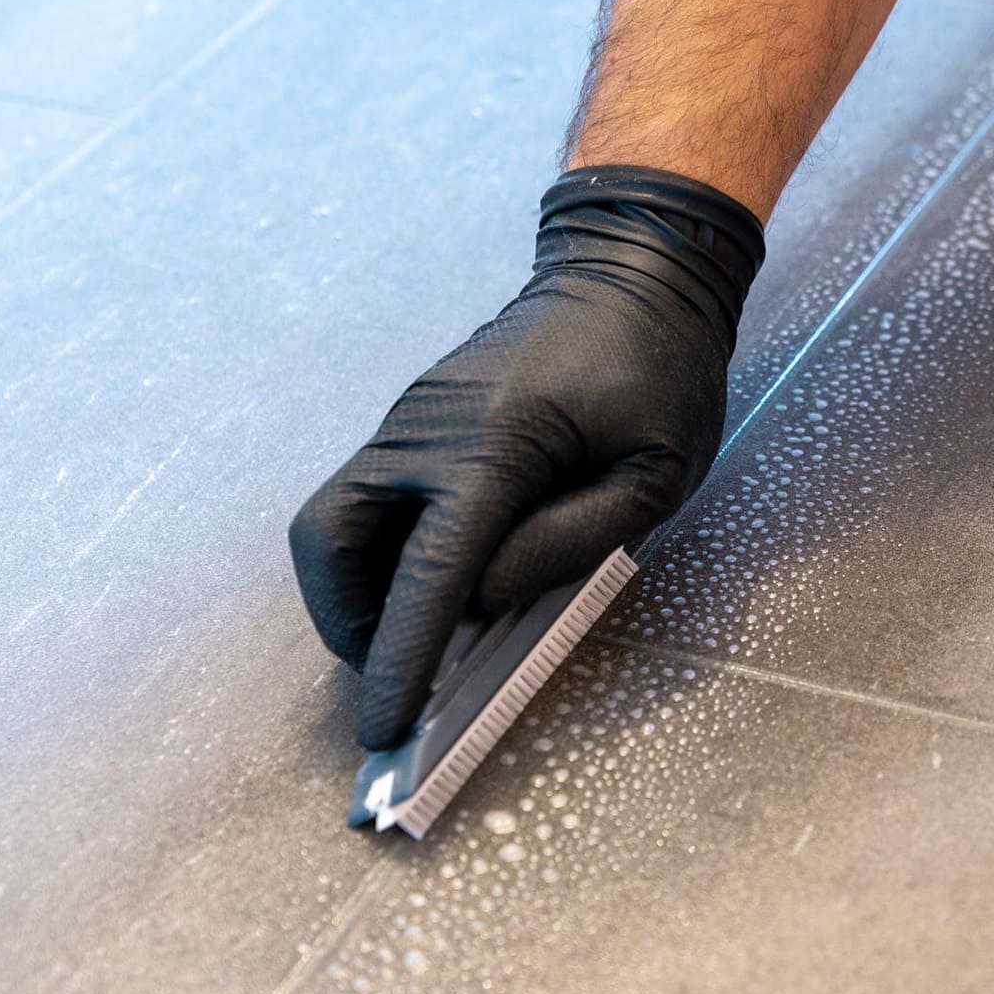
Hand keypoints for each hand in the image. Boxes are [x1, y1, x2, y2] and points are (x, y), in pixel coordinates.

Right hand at [290, 167, 763, 748]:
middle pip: (331, 543)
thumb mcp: (656, 472)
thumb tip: (484, 599)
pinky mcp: (414, 418)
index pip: (430, 571)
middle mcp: (426, 430)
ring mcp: (409, 419)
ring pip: (332, 522)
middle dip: (349, 625)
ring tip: (415, 635)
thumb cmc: (662, 370)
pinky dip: (380, 553)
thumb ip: (574, 541)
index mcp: (494, 443)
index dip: (401, 654)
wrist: (633, 270)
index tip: (385, 724)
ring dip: (354, 591)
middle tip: (398, 676)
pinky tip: (435, 580)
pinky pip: (368, 497)